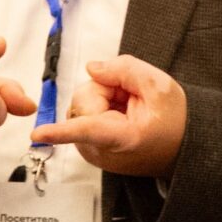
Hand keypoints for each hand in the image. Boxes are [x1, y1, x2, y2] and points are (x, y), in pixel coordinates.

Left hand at [30, 55, 187, 177]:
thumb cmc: (174, 121)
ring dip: (104, 99)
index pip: (87, 130)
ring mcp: (94, 153)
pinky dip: (103, 109)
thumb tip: (92, 68)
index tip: (38, 134)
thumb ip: (124, 69)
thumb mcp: (159, 85)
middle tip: (132, 98)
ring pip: (82, 107)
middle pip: (82, 102)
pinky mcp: (89, 148)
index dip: (60, 131)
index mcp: (122, 137)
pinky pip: (84, 116)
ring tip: (131, 109)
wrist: (183, 147)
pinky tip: (124, 115)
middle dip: (104, 90)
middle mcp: (102, 150)